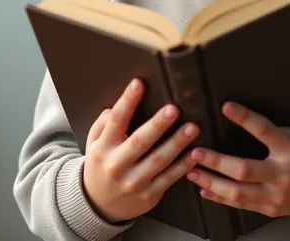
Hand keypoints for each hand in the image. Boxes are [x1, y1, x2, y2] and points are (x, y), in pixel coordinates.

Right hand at [83, 78, 198, 223]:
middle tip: (173, 109)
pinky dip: (183, 166)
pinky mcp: (149, 195)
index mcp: (103, 148)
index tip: (138, 83)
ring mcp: (134, 182)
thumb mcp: (94, 144)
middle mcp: (117, 165)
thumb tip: (114, 107)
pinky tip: (195, 153)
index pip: (116, 121)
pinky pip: (169, 179)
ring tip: (192, 128)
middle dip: (157, 125)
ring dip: (177, 144)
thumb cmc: (102, 165)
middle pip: (139, 142)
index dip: (127, 101)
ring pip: (158, 161)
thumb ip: (103, 124)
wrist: (99, 206)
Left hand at [187, 102, 289, 217]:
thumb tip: (242, 122)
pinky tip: (206, 190)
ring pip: (237, 193)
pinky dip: (221, 198)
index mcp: (289, 150)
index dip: (245, 118)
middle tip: (196, 152)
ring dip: (212, 182)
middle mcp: (281, 175)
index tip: (226, 107)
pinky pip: (241, 206)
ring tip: (192, 172)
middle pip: (244, 170)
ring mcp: (275, 196)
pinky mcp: (270, 210)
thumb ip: (271, 134)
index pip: (264, 130)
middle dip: (216, 162)